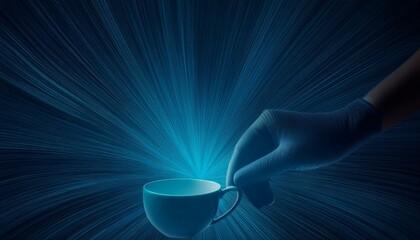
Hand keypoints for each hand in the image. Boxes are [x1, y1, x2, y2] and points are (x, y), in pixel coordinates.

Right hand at [226, 99, 380, 207]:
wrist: (349, 133)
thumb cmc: (321, 140)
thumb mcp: (289, 158)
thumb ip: (261, 169)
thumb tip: (237, 180)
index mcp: (265, 124)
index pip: (242, 149)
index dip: (235, 170)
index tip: (231, 189)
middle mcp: (266, 130)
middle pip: (249, 159)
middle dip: (250, 181)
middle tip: (253, 202)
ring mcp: (275, 140)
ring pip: (258, 165)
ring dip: (259, 183)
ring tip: (264, 203)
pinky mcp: (283, 149)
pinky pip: (269, 166)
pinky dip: (268, 180)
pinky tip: (269, 195)